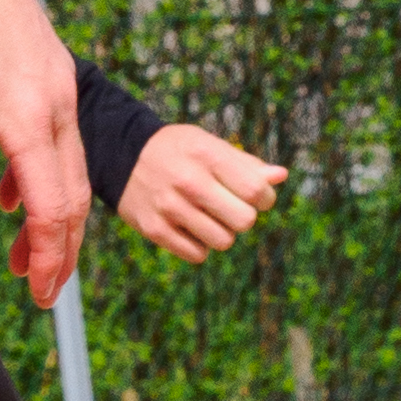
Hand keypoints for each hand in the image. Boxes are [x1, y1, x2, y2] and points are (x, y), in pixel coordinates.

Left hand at [0, 0, 87, 304]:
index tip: (42, 299)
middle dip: (62, 247)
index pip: (56, 207)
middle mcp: (56, 99)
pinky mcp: (44, 58)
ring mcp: (54, 76)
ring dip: (55, 211)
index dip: (51, 258)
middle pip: (74, 191)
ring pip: (69, 160)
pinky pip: (57, 130)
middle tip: (43, 291)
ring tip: (28, 249)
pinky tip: (17, 184)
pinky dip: (45, 170)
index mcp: (30, 114)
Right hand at [119, 125, 286, 262]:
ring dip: (221, 232)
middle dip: (242, 217)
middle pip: (244, 221)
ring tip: (206, 216)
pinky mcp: (154, 229)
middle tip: (227, 206)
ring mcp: (169, 207)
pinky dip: (199, 245)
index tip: (253, 195)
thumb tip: (281, 176)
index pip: (257, 191)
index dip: (264, 198)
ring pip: (223, 242)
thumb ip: (245, 163)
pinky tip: (188, 226)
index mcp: (206, 154)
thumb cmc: (177, 151)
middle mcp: (188, 180)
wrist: (120, 155)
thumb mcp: (208, 145)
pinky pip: (197, 255)